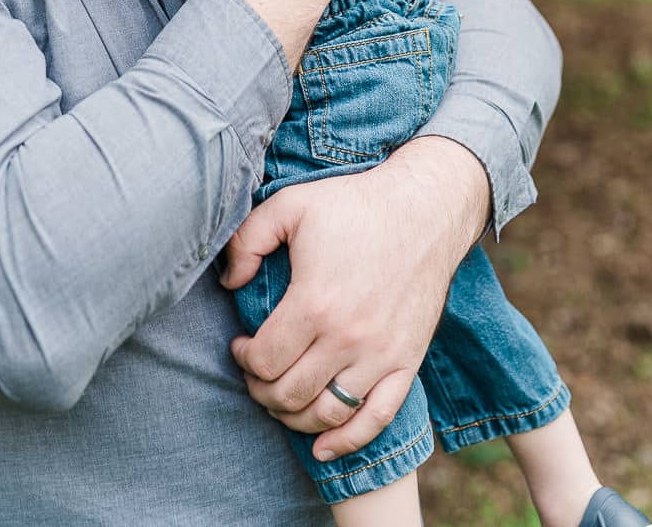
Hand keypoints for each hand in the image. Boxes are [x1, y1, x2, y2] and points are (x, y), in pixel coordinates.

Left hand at [220, 138, 488, 460]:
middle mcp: (347, 337)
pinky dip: (347, 441)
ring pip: (327, 414)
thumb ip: (247, 240)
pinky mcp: (407, 361)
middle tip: (256, 374)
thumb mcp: (290, 205)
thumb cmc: (352, 205)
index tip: (241, 346)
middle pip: (290, 395)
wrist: (423, 210)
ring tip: (281, 398)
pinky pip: (376, 419)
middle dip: (262, 392)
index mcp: (315, 302)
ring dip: (294, 417)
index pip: (265, 360)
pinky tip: (323, 447)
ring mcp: (381, 354)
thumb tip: (228, 283)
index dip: (244, 360)